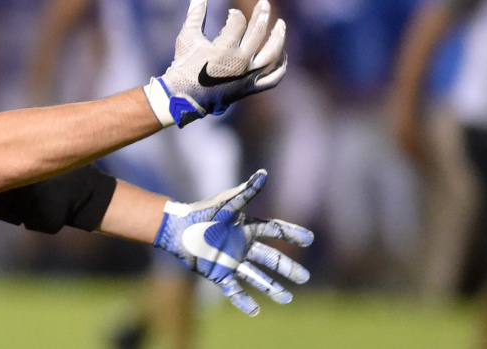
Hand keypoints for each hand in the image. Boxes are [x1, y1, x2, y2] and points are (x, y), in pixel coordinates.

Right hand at [143, 0, 286, 126]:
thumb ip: (196, 11)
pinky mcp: (250, 88)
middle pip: (258, 32)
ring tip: (281, 24)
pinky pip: (273, 78)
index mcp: (225, 48)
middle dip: (262, 15)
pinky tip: (282, 55)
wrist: (184, 97)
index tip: (231, 14)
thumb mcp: (187, 36)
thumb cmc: (184, 65)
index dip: (235, 14)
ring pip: (272, 54)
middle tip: (264, 3)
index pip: (238, 22)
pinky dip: (280, 67)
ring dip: (278, 37)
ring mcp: (248, 76)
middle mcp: (241, 62)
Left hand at [153, 169, 312, 315]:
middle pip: (270, 259)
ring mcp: (231, 261)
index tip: (309, 238)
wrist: (177, 229)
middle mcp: (242, 245)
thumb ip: (246, 192)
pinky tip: (256, 311)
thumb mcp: (227, 203)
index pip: (274, 231)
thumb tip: (263, 174)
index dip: (291, 234)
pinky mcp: (219, 274)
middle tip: (305, 278)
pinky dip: (245, 302)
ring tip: (287, 299)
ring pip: (257, 278)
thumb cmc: (202, 213)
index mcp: (246, 227)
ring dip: (272, 288)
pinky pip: (235, 290)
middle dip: (288, 268)